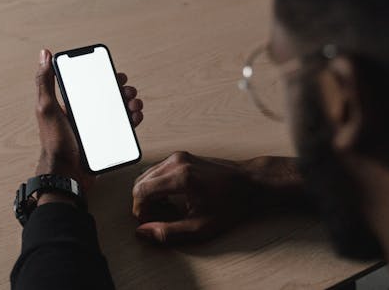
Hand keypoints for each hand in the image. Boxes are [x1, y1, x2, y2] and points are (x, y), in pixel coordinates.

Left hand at [35, 49, 143, 191]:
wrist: (67, 174)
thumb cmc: (54, 142)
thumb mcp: (46, 108)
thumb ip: (45, 81)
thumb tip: (44, 53)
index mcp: (72, 104)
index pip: (92, 85)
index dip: (106, 77)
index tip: (117, 75)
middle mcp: (85, 114)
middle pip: (109, 96)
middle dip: (123, 91)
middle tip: (129, 92)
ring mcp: (97, 128)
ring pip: (119, 110)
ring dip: (131, 104)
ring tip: (135, 105)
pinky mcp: (106, 141)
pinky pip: (123, 128)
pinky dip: (133, 120)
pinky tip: (136, 117)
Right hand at [132, 152, 302, 243]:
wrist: (249, 183)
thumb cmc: (231, 202)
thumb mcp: (201, 226)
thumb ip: (169, 232)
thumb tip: (144, 232)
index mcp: (181, 177)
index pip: (142, 191)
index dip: (139, 210)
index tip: (148, 221)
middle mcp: (177, 162)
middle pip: (141, 182)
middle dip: (143, 203)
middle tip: (156, 218)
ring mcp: (179, 157)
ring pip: (147, 175)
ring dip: (149, 194)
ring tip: (166, 209)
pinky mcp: (182, 157)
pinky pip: (157, 171)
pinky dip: (157, 186)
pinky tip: (171, 198)